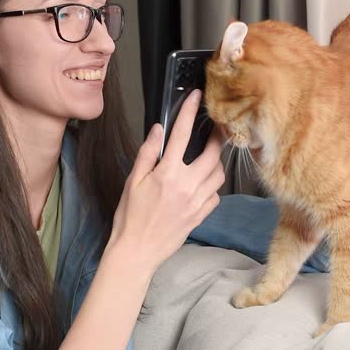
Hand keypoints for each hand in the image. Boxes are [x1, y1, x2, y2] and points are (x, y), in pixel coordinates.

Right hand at [106, 89, 224, 275]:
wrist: (137, 251)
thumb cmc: (130, 217)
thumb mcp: (132, 182)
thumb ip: (147, 154)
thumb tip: (157, 130)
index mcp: (167, 173)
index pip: (182, 135)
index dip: (190, 112)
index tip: (196, 97)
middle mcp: (187, 185)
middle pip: (213, 154)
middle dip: (217, 138)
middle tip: (216, 129)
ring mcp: (197, 202)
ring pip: (219, 175)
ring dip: (216, 163)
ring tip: (207, 158)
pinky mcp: (201, 216)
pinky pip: (216, 195)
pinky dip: (213, 187)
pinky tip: (202, 185)